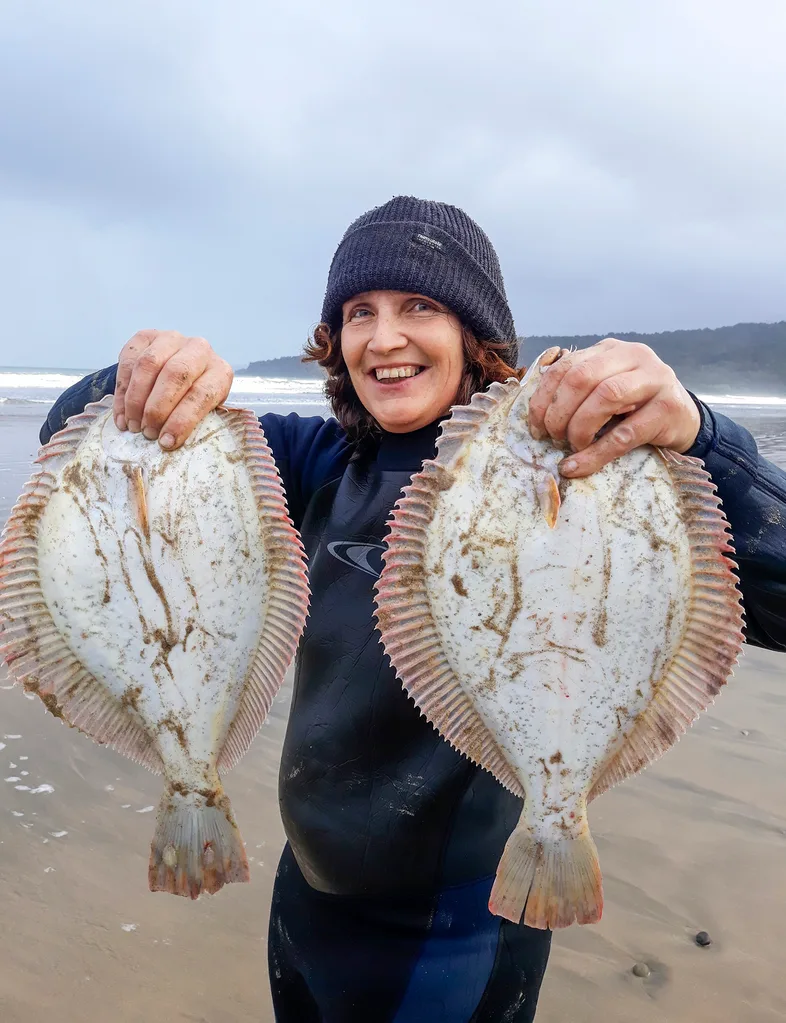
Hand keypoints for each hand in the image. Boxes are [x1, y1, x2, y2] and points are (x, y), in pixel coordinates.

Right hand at [112, 330, 233, 449]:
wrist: (179, 373)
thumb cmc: (193, 401)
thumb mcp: (202, 413)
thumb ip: (191, 423)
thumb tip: (168, 442)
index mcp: (219, 372)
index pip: (202, 394)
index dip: (182, 420)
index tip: (166, 442)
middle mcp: (199, 349)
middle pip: (176, 374)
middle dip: (157, 408)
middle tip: (146, 433)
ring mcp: (172, 339)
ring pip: (149, 364)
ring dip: (136, 400)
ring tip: (132, 425)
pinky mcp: (146, 336)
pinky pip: (129, 360)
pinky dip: (122, 391)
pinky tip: (122, 414)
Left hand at [527, 338, 700, 477]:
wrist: (684, 420)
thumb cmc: (635, 407)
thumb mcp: (604, 391)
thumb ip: (576, 394)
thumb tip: (537, 418)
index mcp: (609, 350)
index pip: (565, 367)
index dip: (543, 400)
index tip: (535, 428)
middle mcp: (633, 355)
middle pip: (581, 378)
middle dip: (559, 413)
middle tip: (554, 438)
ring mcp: (655, 379)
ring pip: (606, 397)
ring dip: (579, 428)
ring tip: (572, 447)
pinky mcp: (668, 408)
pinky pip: (625, 433)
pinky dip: (597, 454)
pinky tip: (580, 466)